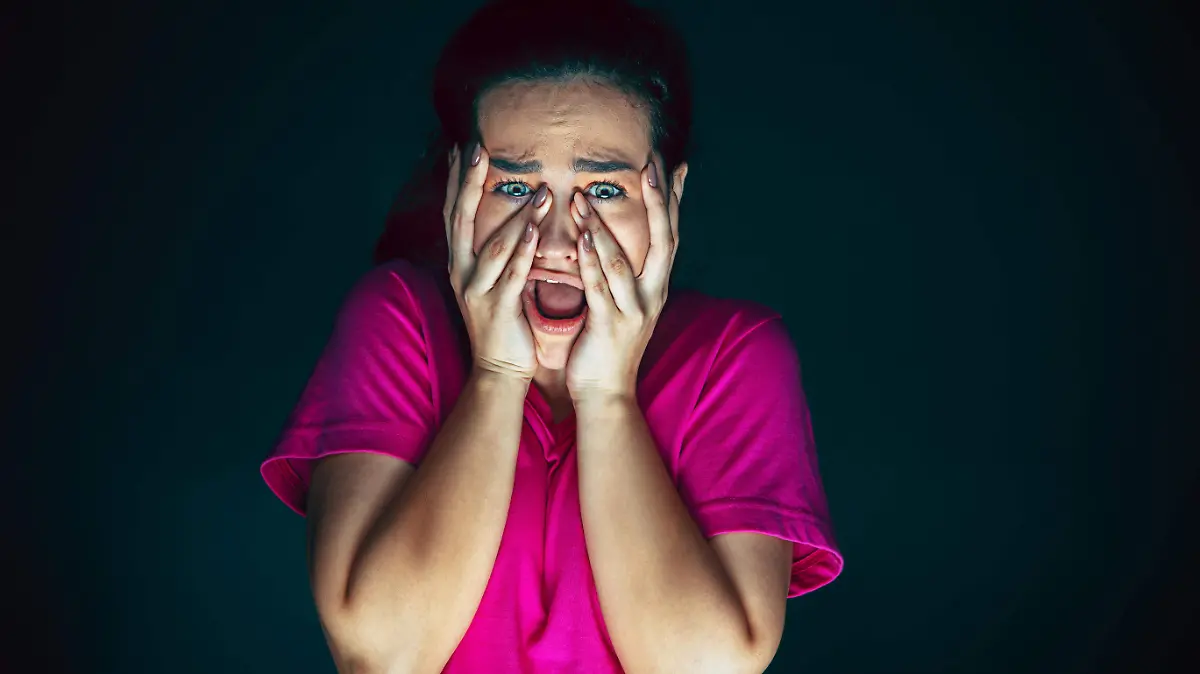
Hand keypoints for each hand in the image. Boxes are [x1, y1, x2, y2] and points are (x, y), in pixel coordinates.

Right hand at [445, 143, 552, 381]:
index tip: (464, 147)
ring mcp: (477, 290)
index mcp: (460, 264)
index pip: (454, 213)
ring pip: (495, 244)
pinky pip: (511, 273)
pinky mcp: (498, 307)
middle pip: (460, 218)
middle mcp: (462, 272)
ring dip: (517, 214)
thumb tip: (514, 219)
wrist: (499, 370)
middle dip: (468, 182)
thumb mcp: (494, 281)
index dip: (457, 180)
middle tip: (477, 148)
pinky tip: (534, 229)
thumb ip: (500, 251)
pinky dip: (522, 249)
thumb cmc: (503, 322)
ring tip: (540, 189)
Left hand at [565, 159, 680, 402]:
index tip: (672, 166)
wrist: (606, 394)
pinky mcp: (610, 326)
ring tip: (583, 196)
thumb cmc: (608, 346)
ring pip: (622, 260)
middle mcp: (652, 295)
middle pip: (662, 239)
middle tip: (649, 164)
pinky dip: (591, 262)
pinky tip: (582, 240)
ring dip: (601, 226)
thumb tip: (614, 240)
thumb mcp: (623, 304)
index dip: (672, 200)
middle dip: (656, 200)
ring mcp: (634, 311)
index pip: (670, 234)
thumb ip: (622, 273)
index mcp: (657, 287)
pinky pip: (600, 288)